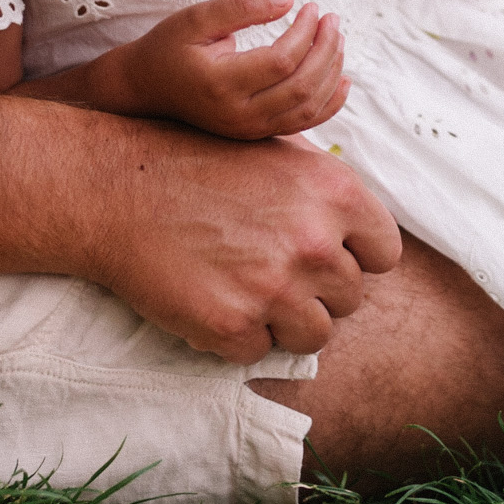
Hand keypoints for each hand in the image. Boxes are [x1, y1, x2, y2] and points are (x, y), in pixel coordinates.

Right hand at [86, 124, 401, 360]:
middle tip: (267, 265)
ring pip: (315, 334)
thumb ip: (329, 191)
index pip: (385, 253)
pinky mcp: (232, 325)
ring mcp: (274, 288)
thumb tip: (365, 232)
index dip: (354, 256)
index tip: (322, 253)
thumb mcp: (279, 151)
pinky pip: (259, 352)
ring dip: (284, 319)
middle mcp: (315, 243)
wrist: (118, 187)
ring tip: (243, 284)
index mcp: (336, 193)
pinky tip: (210, 296)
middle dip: (315, 289)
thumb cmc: (199, 163)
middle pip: (350, 298)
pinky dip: (236, 335)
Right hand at [105, 0, 348, 138]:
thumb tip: (289, 0)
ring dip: (332, 73)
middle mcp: (237, 114)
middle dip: (326, 49)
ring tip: (337, 39)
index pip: (281, 61)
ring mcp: (249, 129)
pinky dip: (330, 103)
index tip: (311, 6)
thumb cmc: (170, 47)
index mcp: (220, 83)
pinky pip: (304, 124)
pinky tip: (343, 79)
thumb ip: (241, 6)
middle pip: (301, 86)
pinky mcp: (256, 133)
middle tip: (332, 19)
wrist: (147, 89)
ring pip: (308, 108)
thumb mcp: (196, 18)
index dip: (305, 32)